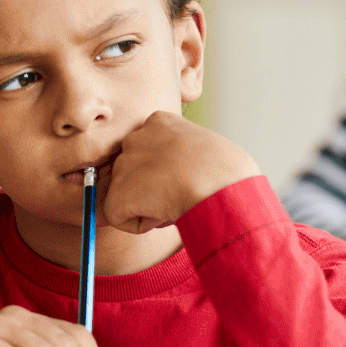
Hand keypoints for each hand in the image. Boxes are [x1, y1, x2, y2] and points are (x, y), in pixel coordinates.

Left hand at [103, 111, 260, 233]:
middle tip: (183, 193)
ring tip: (178, 201)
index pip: (150, 151)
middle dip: (151, 188)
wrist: (220, 185)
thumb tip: (175, 178)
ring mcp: (124, 165)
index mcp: (159, 121)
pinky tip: (165, 214)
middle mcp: (135, 138)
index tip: (188, 177)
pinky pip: (118, 217)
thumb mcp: (205, 148)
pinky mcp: (117, 194)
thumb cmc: (228, 173)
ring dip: (148, 206)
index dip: (168, 172)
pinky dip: (139, 224)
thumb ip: (182, 156)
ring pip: (128, 195)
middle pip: (134, 173)